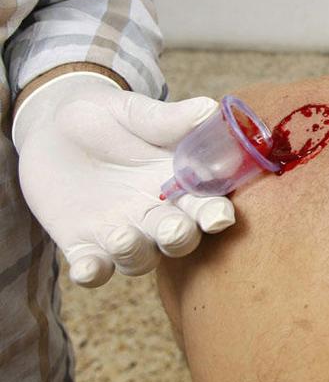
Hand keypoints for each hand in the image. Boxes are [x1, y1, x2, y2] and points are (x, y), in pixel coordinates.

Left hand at [12, 73, 234, 286]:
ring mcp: (121, 232)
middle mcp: (155, 214)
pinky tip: (86, 269)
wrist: (54, 125)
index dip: (215, 213)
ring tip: (122, 237)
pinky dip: (91, 273)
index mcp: (179, 184)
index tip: (219, 216)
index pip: (206, 205)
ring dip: (134, 254)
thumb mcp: (139, 112)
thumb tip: (210, 108)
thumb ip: (173, 119)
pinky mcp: (82, 244)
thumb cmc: (108, 117)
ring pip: (138, 259)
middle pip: (178, 239)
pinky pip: (93, 268)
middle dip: (178, 238)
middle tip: (174, 229)